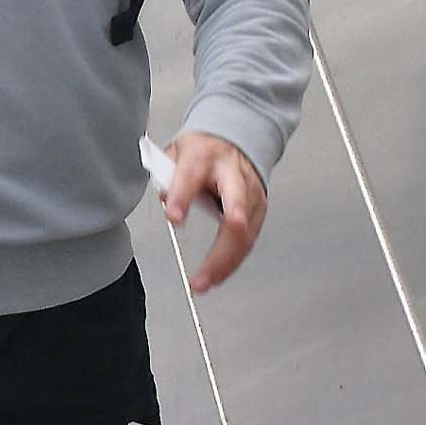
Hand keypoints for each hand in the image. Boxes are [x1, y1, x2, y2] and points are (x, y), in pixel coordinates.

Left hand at [160, 130, 268, 293]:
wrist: (235, 141)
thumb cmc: (203, 151)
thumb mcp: (177, 152)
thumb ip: (167, 174)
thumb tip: (166, 198)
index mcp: (207, 157)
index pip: (193, 176)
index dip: (184, 196)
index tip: (174, 218)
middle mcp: (235, 177)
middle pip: (235, 215)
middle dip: (219, 250)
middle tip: (200, 275)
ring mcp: (252, 195)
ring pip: (245, 235)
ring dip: (226, 263)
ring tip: (205, 283)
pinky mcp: (259, 210)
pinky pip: (248, 240)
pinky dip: (233, 261)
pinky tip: (218, 276)